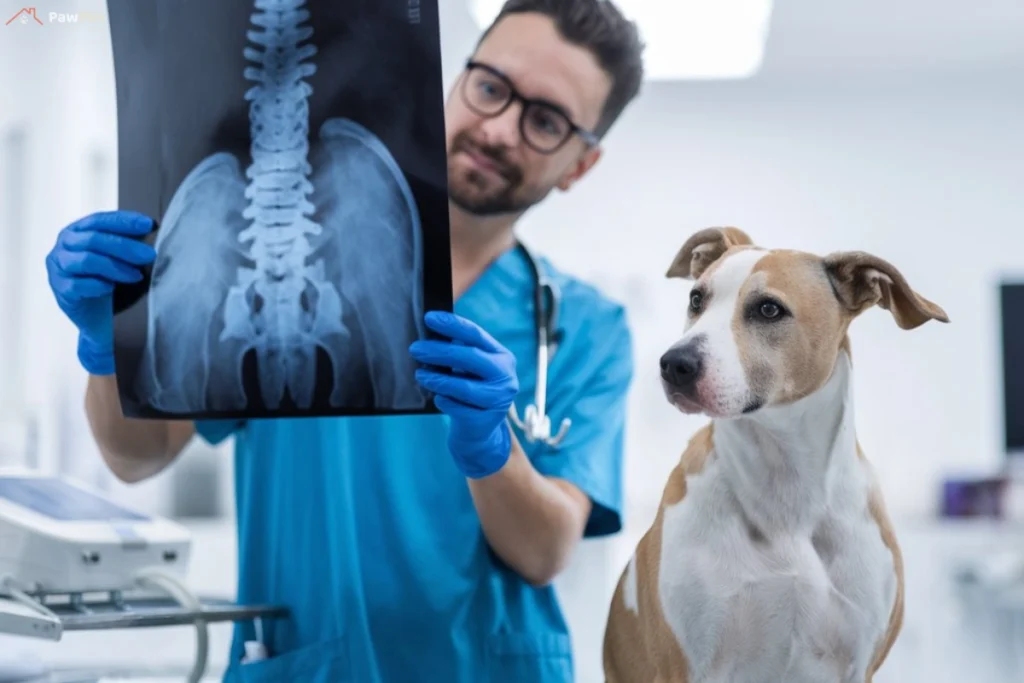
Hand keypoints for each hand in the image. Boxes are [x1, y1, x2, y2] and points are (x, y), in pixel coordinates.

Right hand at [45, 210, 156, 374]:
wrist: (96, 316)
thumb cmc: (108, 280)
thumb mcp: (118, 257)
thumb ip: (129, 240)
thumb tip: (151, 226)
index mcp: (77, 231)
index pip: (99, 220)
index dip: (124, 221)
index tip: (149, 224)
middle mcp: (64, 246)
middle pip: (93, 239)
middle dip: (125, 246)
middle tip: (150, 255)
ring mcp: (58, 267)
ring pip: (86, 260)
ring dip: (115, 267)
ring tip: (137, 276)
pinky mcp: (61, 289)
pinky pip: (77, 284)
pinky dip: (98, 285)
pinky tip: (112, 288)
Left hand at [409, 311, 518, 477]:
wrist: (479, 430)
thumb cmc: (471, 390)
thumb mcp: (470, 368)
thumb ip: (458, 350)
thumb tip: (430, 330)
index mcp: (502, 356)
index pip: (476, 335)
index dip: (452, 325)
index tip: (429, 318)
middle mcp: (505, 376)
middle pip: (470, 358)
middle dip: (439, 352)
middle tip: (415, 349)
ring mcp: (499, 400)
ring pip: (464, 387)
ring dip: (438, 379)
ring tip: (420, 375)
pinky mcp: (486, 420)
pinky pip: (458, 407)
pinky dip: (444, 401)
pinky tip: (438, 398)